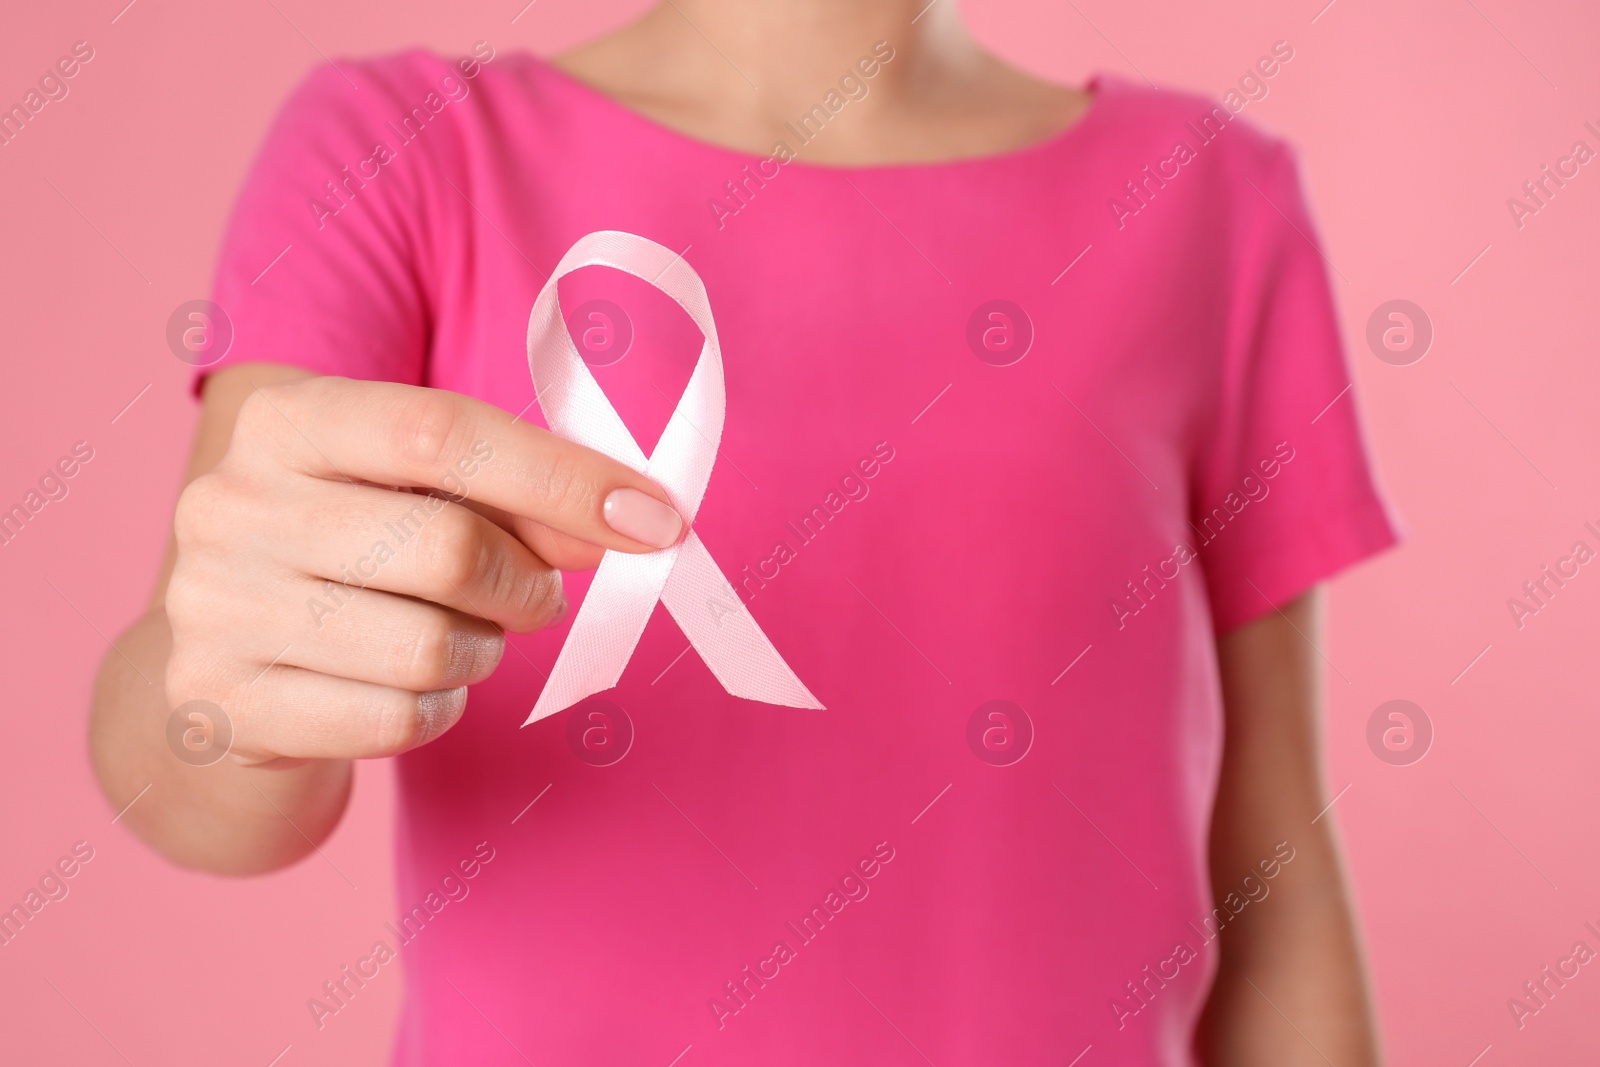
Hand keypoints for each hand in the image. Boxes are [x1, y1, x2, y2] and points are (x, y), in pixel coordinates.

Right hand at [164, 376, 682, 764]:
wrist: (223, 667)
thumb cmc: (353, 555)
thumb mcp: (420, 494)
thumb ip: (520, 498)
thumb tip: (631, 524)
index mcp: (285, 420)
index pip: (444, 431)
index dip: (565, 479)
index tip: (655, 519)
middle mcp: (232, 506)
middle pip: (450, 548)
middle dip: (529, 583)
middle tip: (540, 595)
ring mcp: (217, 611)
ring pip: (432, 647)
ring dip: (484, 650)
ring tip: (463, 636)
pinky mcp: (226, 709)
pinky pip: (397, 718)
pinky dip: (439, 707)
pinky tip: (411, 683)